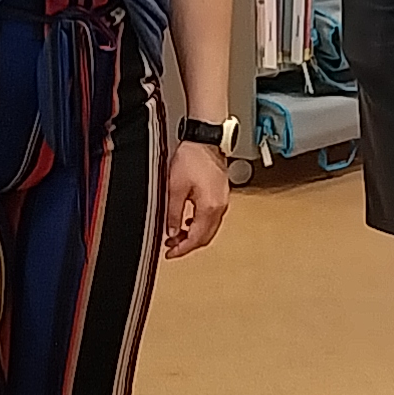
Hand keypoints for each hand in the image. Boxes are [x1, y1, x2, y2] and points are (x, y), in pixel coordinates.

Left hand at [161, 138, 230, 258]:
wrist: (206, 140)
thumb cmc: (193, 157)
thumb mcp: (175, 188)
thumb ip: (173, 213)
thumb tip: (172, 232)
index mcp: (209, 207)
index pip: (196, 238)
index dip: (182, 249)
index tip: (171, 254)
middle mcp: (220, 207)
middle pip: (206, 237)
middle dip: (188, 245)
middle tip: (172, 247)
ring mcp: (222, 201)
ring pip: (209, 229)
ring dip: (194, 235)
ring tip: (177, 235)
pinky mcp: (221, 194)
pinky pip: (212, 217)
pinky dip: (200, 224)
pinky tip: (189, 221)